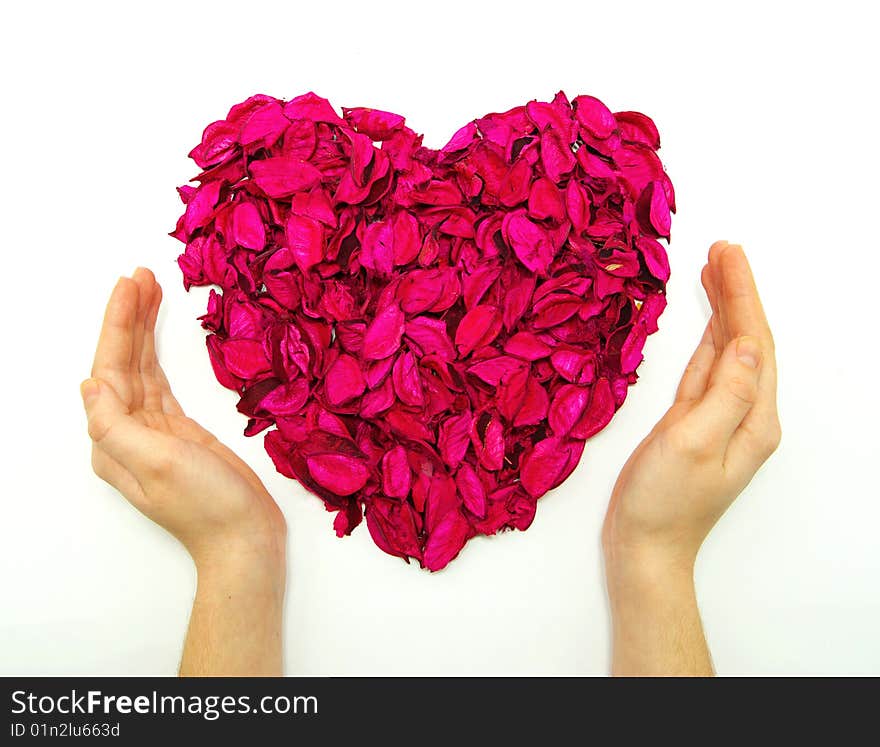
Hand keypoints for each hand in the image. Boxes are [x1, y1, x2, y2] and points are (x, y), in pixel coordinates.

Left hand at [80, 268, 285, 569]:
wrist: (245, 539)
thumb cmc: (204, 505)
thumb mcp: (156, 463)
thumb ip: (116, 424)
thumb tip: (88, 385)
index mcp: (113, 439)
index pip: (109, 369)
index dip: (118, 324)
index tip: (131, 284)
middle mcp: (127, 432)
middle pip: (123, 362)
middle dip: (130, 317)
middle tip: (142, 274)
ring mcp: (154, 430)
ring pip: (142, 368)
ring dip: (144, 329)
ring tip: (151, 289)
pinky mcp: (181, 430)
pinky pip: (162, 381)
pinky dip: (159, 353)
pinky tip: (159, 335)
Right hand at [603, 242, 779, 573]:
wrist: (645, 546)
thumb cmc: (665, 502)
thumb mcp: (694, 442)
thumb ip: (726, 391)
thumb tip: (748, 341)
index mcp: (754, 418)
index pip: (755, 341)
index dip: (742, 294)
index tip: (727, 252)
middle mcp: (746, 414)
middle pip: (747, 339)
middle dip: (736, 292)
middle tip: (721, 248)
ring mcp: (720, 417)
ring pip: (728, 349)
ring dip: (724, 308)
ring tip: (714, 268)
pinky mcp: (694, 421)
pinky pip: (708, 367)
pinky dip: (709, 336)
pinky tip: (709, 319)